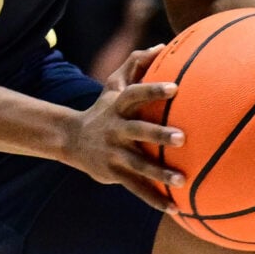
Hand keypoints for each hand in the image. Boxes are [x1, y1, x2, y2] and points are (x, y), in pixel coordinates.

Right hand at [59, 49, 181, 208]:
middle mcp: (115, 129)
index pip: (135, 94)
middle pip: (137, 130)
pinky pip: (135, 187)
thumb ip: (135, 65)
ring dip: (159, 172)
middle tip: (183, 137)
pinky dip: (154, 198)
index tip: (175, 88)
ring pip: (137, 164)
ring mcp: (113, 153)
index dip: (153, 90)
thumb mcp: (113, 86)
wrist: (71, 140)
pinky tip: (175, 207)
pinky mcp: (112, 173)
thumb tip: (160, 46)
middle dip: (158, 134)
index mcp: (117, 106)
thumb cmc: (104, 109)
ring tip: (182, 179)